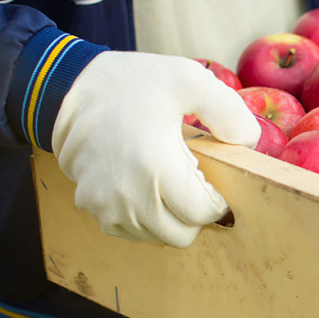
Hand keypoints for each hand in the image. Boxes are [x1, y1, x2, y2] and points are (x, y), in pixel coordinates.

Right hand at [52, 51, 260, 246]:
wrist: (69, 88)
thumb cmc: (134, 83)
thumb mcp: (189, 79)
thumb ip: (229, 111)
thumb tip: (249, 143)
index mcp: (157, 168)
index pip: (203, 213)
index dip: (216, 200)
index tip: (212, 179)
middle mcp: (130, 196)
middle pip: (181, 235)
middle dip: (194, 213)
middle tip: (192, 181)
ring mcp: (107, 206)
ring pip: (156, 238)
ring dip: (170, 218)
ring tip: (167, 181)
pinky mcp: (91, 207)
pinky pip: (130, 232)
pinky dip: (144, 219)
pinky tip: (146, 187)